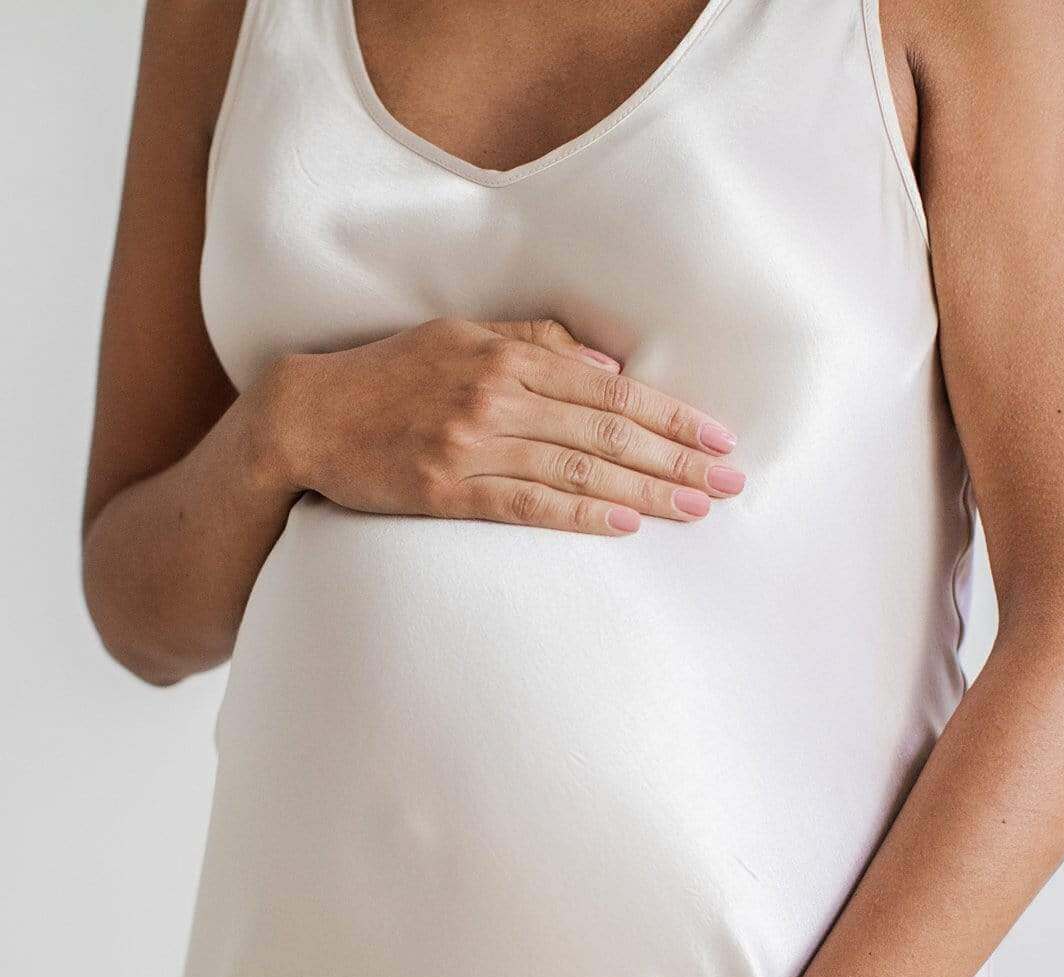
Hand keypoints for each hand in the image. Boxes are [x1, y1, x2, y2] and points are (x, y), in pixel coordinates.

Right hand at [278, 316, 744, 535]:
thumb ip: (533, 344)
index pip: (608, 388)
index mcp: (504, 355)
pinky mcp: (445, 490)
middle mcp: (494, 396)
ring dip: (643, 490)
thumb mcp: (458, 337)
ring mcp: (469, 444)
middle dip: (675, 457)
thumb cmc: (389, 377)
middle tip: (728, 480)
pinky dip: (579, 513)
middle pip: (605, 428)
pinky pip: (527, 504)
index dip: (668, 414)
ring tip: (695, 507)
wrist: (307, 418)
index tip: (716, 436)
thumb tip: (606, 366)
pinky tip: (624, 524)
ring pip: (577, 467)